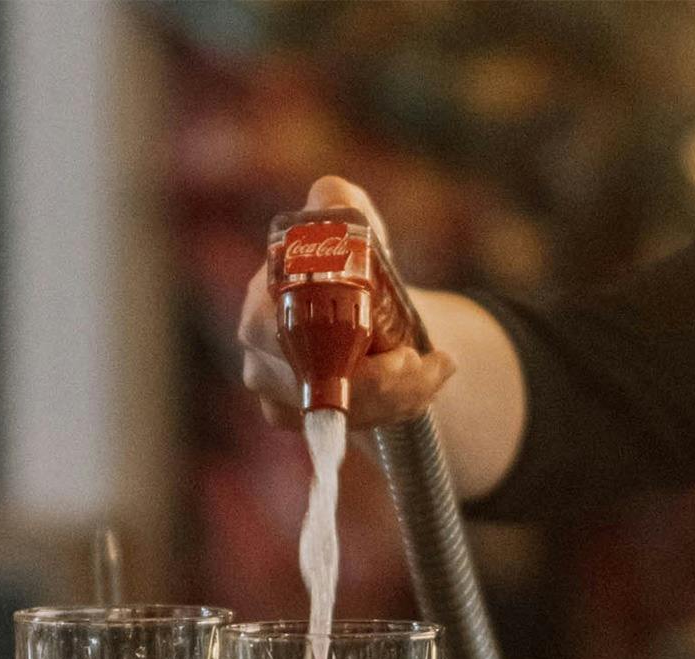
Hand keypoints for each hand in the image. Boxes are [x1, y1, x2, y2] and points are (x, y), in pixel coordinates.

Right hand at [238, 175, 455, 430]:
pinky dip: (398, 409)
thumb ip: (338, 204)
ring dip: (401, 396)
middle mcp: (262, 363)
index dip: (339, 352)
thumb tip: (329, 193)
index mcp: (259, 313)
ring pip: (343, 414)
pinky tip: (423, 385)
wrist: (372, 310)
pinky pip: (355, 428)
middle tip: (426, 365)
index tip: (398, 354)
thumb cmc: (353, 264)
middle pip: (319, 389)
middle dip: (384, 386)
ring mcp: (283, 401)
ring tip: (435, 367)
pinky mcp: (309, 425)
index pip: (288, 345)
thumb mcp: (352, 227)